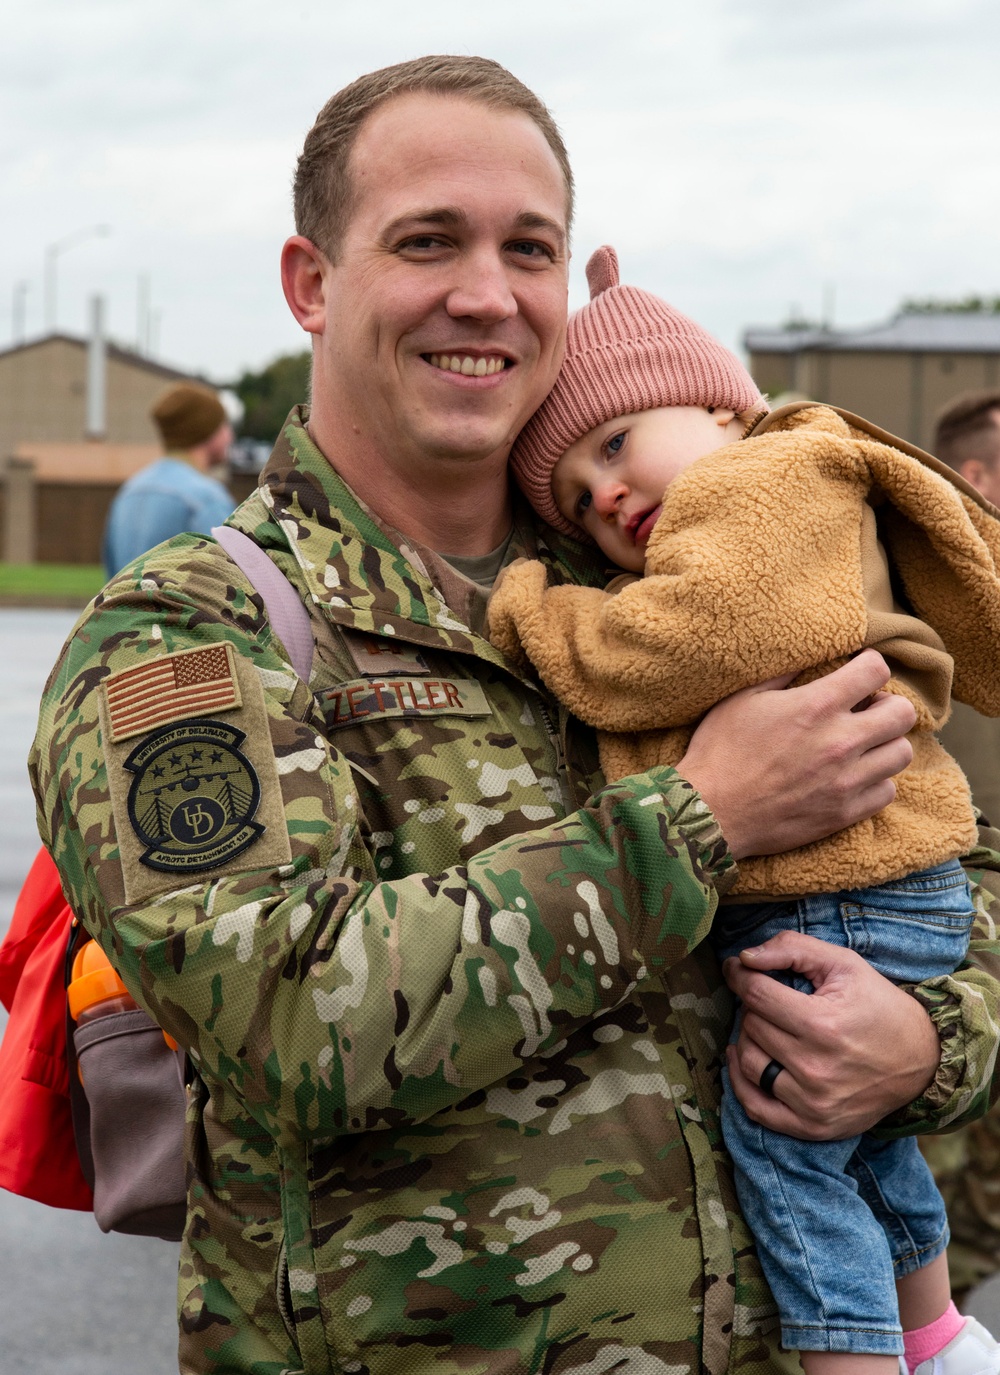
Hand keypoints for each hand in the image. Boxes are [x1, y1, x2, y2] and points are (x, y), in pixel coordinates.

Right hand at [676, 650, 915, 859]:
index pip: (877, 671)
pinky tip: (853, 776)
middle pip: (902, 713)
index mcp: (816, 706)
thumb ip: (782, 675)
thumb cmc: (720, 751)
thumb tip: (807, 656)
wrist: (711, 812)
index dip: (870, 666)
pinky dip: (876, 781)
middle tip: (865, 710)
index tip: (860, 672)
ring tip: (863, 745)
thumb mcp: (742, 698)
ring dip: (885, 744)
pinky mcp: (844, 813)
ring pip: (901, 753)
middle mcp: (840, 742)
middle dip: (887, 705)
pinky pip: (887, 791)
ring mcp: (846, 781)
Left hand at [724, 931, 939, 1139]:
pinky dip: (739, 1083)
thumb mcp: (842, 964)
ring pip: (748, 1061)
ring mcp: (813, 1102)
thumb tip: (744, 958)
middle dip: (755, 1006)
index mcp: (823, 1024)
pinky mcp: (812, 1126)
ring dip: (749, 1038)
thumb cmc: (877, 1005)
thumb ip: (791, 948)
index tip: (737, 968)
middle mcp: (815, 1068)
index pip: (756, 995)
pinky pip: (755, 1107)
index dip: (740, 975)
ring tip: (767, 1026)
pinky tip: (742, 1058)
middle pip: (751, 1026)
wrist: (920, 1060)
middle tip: (772, 1000)